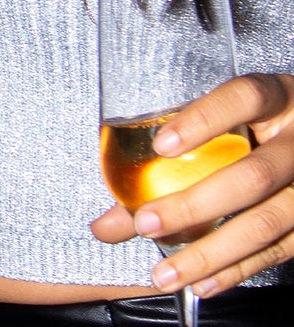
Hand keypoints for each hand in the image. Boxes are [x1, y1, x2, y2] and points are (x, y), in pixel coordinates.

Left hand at [90, 73, 293, 297]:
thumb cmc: (255, 124)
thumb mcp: (226, 118)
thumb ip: (171, 150)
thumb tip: (104, 223)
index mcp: (275, 97)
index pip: (244, 98)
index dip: (204, 119)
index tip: (161, 145)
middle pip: (253, 175)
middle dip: (195, 205)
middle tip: (145, 224)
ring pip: (265, 223)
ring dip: (210, 253)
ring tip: (165, 273)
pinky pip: (277, 252)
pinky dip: (236, 271)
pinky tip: (201, 283)